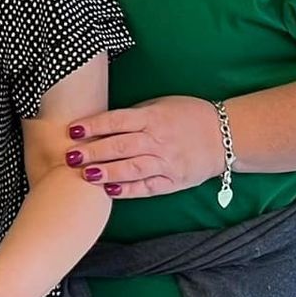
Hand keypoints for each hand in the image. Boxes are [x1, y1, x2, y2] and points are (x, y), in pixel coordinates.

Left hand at [66, 96, 226, 198]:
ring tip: (85, 174)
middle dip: (93, 151)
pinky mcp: (174, 181)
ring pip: (132, 168)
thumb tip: (102, 123)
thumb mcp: (161, 105)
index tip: (72, 130)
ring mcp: (167, 162)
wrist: (225, 136)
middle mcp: (159, 140)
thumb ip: (134, 115)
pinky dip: (128, 190)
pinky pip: (148, 187)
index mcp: (153, 118)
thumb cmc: (188, 115)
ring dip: (107, 172)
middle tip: (70, 156)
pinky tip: (109, 191)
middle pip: (121, 146)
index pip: (117, 120)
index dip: (94, 125)